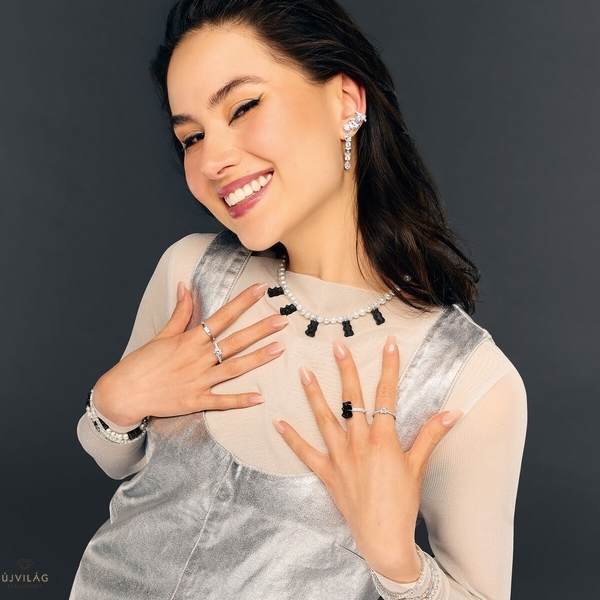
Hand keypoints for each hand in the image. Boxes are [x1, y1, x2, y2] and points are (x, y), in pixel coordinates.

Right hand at [93, 281, 286, 426]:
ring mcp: (198, 381)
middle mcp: (198, 358)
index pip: (221, 316)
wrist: (122, 393)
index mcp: (190, 340)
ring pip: (234, 368)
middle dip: (260, 329)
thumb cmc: (141, 363)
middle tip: (282, 320)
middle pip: (234, 341)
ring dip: (258, 358)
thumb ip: (179, 313)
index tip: (260, 289)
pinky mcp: (195, 401)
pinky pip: (222, 401)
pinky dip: (240, 400)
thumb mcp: (161, 335)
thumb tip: (186, 286)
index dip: (242, 302)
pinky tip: (259, 397)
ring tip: (279, 349)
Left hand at [273, 335, 461, 582]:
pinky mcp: (327, 473)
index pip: (386, 394)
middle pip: (351, 399)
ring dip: (313, 394)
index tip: (388, 344)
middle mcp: (358, 442)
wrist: (384, 538)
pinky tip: (278, 422)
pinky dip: (291, 438)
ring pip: (324, 418)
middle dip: (345, 369)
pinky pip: (305, 453)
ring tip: (302, 372)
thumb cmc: (403, 502)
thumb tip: (453, 411)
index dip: (389, 366)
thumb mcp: (418, 466)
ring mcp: (340, 457)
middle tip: (336, 345)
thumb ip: (431, 435)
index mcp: (383, 438)